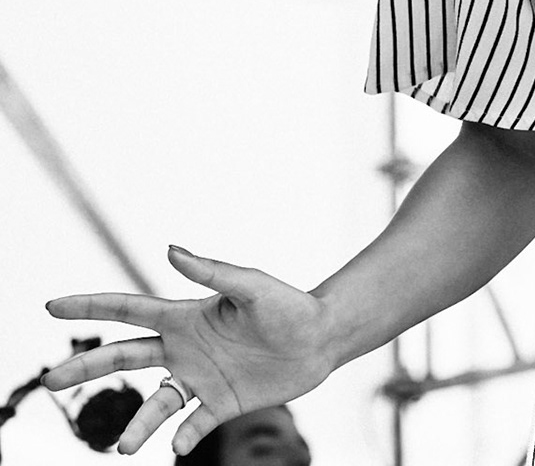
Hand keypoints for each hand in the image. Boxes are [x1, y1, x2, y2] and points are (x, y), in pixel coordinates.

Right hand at [43, 245, 335, 455]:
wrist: (323, 338)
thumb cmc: (290, 305)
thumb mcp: (252, 286)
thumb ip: (212, 271)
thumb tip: (170, 249)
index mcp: (185, 316)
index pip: (127, 311)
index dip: (89, 306)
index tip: (52, 305)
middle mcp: (185, 349)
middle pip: (123, 359)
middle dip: (85, 369)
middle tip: (50, 381)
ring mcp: (200, 378)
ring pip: (155, 404)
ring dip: (138, 425)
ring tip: (123, 448)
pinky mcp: (222, 403)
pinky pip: (193, 424)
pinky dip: (183, 437)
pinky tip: (177, 446)